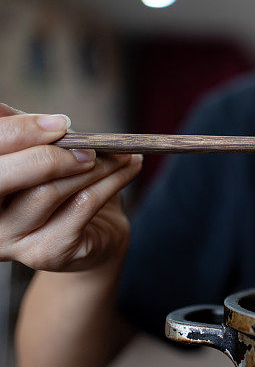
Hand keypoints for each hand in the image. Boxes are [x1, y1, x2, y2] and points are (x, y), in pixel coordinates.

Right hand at [0, 103, 141, 271]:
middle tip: (89, 142)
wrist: (96, 237)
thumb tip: (40, 114)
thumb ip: (34, 135)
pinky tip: (131, 167)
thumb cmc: (68, 190)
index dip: (19, 132)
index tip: (59, 123)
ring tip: (122, 152)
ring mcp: (12, 239)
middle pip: (4, 176)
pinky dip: (112, 181)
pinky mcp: (47, 252)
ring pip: (48, 191)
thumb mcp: (47, 157)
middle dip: (48, 153)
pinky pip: (81, 206)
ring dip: (93, 166)